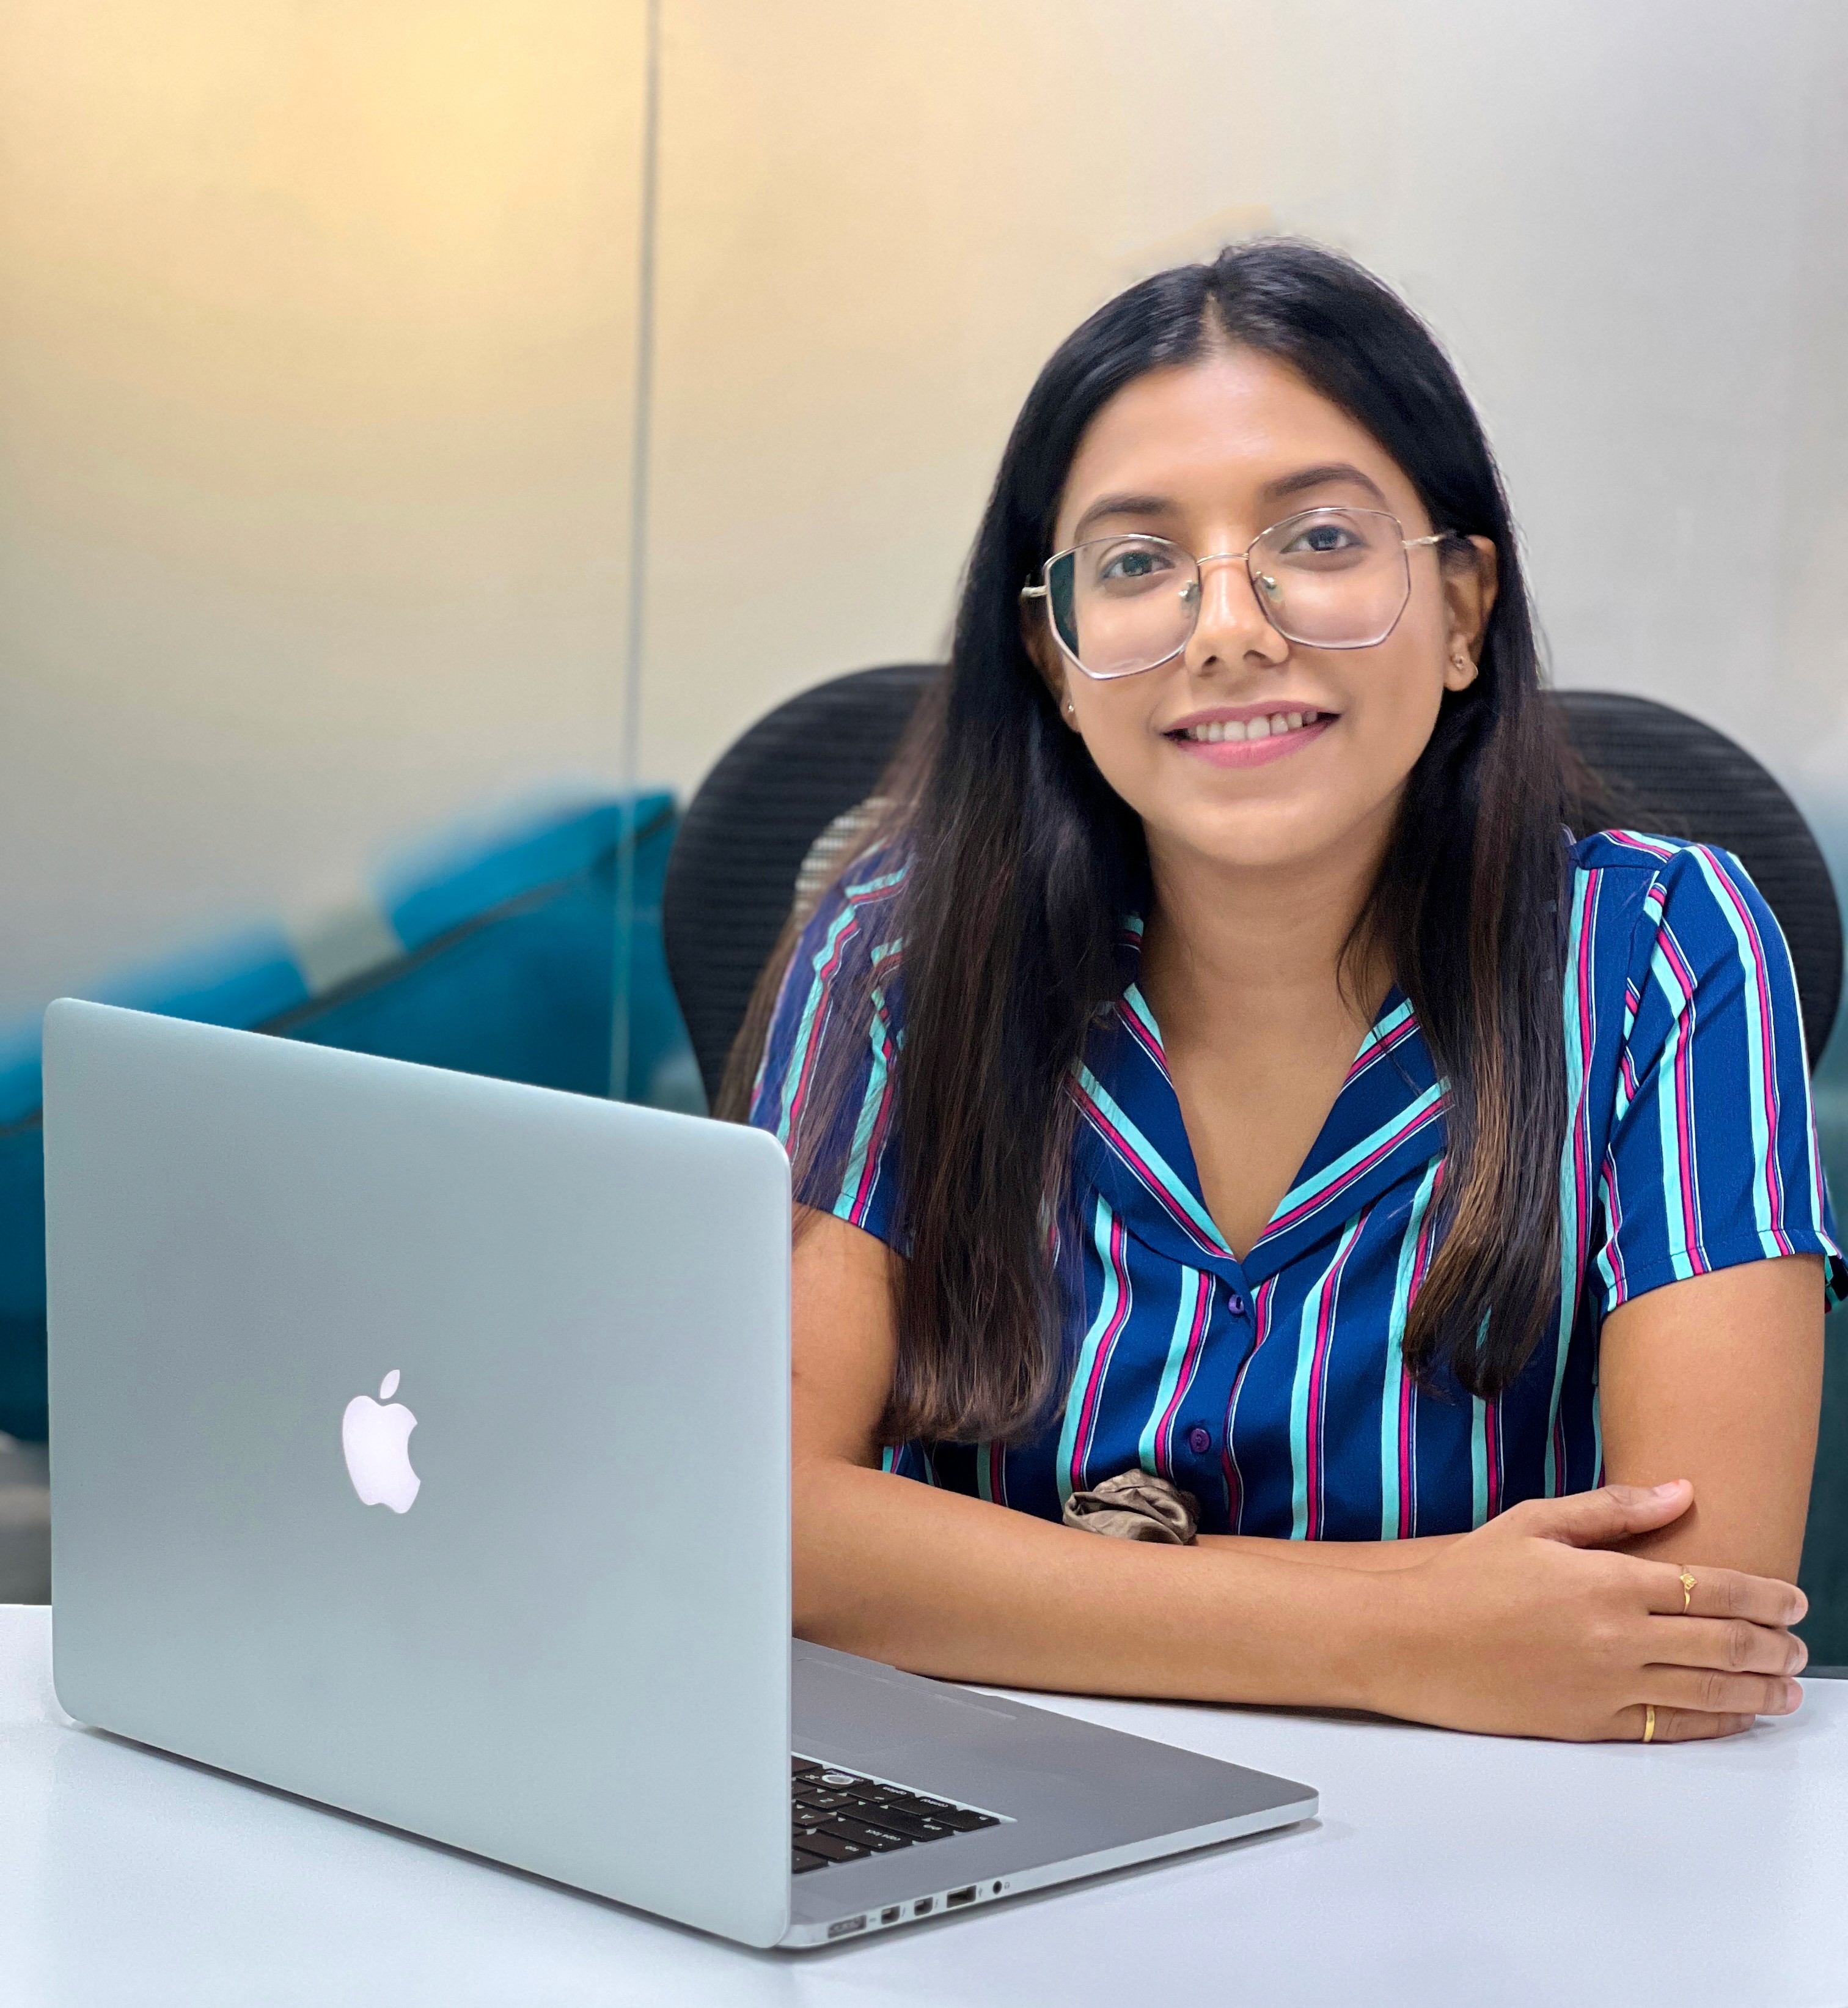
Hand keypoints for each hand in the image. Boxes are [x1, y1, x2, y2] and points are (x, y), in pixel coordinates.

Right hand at [1380, 1480, 1807, 1740]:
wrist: (1409, 1641)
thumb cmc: (1465, 1577)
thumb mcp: (1533, 1522)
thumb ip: (1612, 1510)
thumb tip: (1679, 1492)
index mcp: (1607, 1580)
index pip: (1713, 1588)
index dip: (1765, 1596)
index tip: (1793, 1600)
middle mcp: (1617, 1636)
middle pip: (1724, 1643)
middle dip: (1773, 1645)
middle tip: (1798, 1644)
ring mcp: (1607, 1686)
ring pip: (1710, 1692)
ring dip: (1759, 1690)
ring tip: (1786, 1687)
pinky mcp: (1590, 1724)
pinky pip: (1672, 1728)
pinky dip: (1715, 1723)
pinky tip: (1735, 1715)